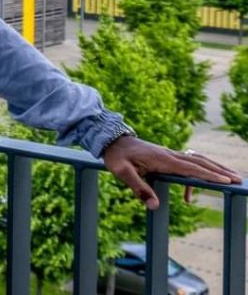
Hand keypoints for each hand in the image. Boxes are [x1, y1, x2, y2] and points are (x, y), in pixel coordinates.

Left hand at [102, 136, 241, 209]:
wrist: (111, 140)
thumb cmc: (116, 156)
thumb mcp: (121, 173)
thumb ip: (138, 188)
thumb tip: (154, 206)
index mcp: (162, 159)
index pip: (190, 168)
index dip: (208, 175)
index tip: (225, 180)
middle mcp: (170, 155)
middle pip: (200, 162)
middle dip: (219, 171)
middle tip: (238, 180)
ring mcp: (169, 154)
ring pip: (197, 160)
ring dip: (214, 168)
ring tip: (230, 178)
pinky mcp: (167, 156)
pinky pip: (188, 163)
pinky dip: (199, 171)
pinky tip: (194, 190)